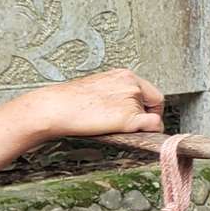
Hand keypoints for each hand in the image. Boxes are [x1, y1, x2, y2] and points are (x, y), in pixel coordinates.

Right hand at [7, 70, 164, 140]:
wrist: (55, 107)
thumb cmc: (70, 101)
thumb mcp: (98, 88)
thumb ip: (116, 94)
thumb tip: (124, 108)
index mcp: (124, 75)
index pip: (149, 90)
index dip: (147, 105)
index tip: (142, 114)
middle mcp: (132, 84)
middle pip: (154, 102)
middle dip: (147, 115)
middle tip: (134, 126)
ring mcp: (132, 99)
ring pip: (153, 115)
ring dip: (141, 125)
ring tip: (120, 129)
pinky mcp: (129, 116)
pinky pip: (154, 125)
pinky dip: (151, 132)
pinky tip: (136, 135)